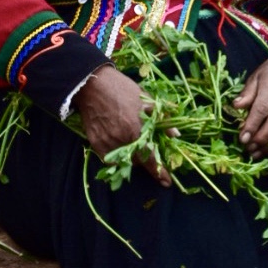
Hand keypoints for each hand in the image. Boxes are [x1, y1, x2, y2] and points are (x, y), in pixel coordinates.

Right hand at [75, 66, 170, 185]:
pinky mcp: (95, 142)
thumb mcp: (147, 100)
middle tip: (148, 152)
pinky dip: (117, 158)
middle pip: (138, 162)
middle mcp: (121, 140)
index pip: (150, 158)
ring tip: (134, 146)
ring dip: (132, 159)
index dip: (160, 173)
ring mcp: (106, 142)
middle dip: (146, 161)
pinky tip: (121, 147)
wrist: (93, 84)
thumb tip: (175, 135)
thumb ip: (161, 119)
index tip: (167, 182)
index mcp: (136, 129)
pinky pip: (108, 160)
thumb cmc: (122, 89)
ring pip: (123, 162)